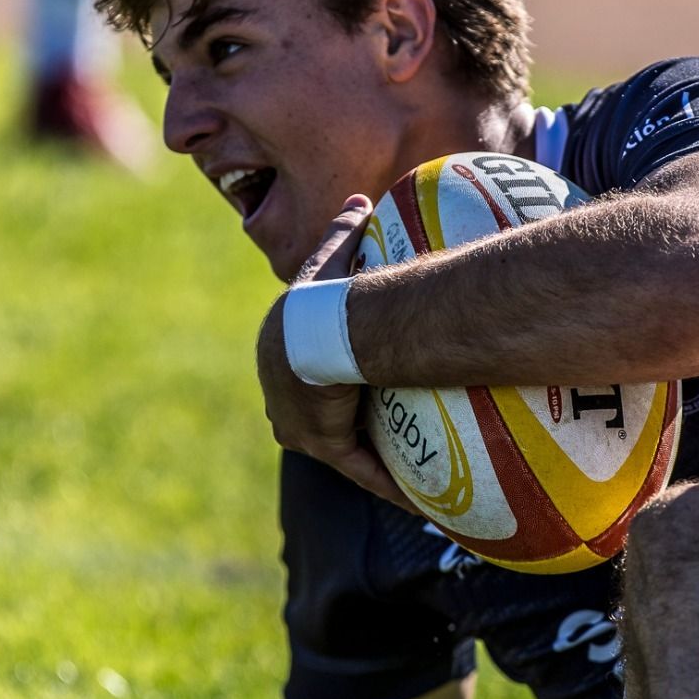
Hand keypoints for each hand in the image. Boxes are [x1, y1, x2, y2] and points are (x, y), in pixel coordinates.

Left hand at [258, 196, 412, 510]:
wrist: (316, 327)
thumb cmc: (326, 291)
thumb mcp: (333, 256)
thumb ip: (344, 231)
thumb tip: (360, 200)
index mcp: (280, 354)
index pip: (304, 374)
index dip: (331, 381)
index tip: (357, 385)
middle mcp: (280, 395)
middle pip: (318, 418)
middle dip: (345, 427)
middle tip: (389, 431)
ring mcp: (297, 423)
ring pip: (340, 448)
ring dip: (368, 460)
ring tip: (408, 472)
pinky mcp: (318, 442)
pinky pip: (359, 468)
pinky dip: (387, 482)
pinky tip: (418, 497)